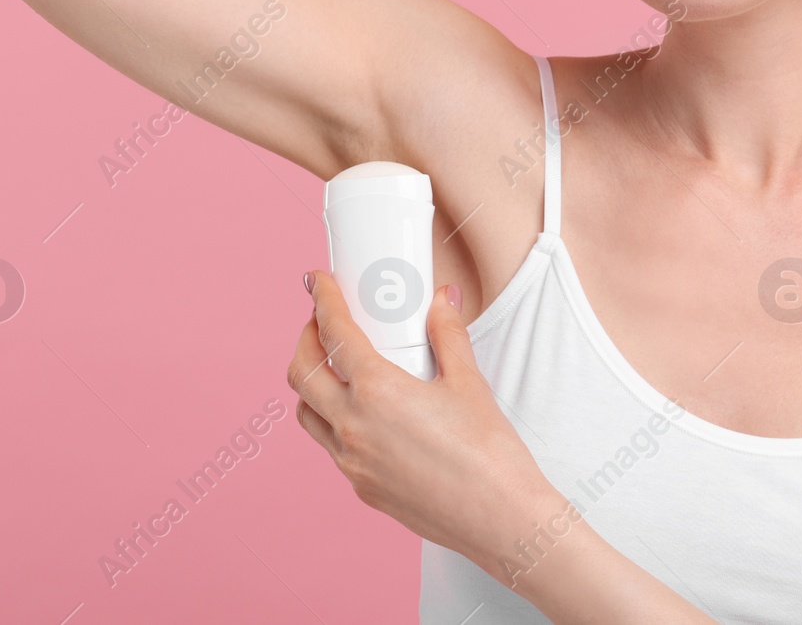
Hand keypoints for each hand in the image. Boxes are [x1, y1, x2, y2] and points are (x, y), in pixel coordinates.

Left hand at [288, 269, 551, 565]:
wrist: (500, 518)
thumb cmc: (489, 454)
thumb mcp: (469, 382)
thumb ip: (447, 335)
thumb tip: (442, 301)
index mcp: (377, 392)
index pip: (334, 334)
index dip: (322, 301)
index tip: (317, 283)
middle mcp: (353, 428)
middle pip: (301, 373)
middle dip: (306, 340)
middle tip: (322, 322)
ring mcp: (352, 462)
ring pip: (307, 412)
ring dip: (311, 383)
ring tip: (335, 366)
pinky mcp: (361, 487)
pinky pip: (330, 445)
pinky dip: (333, 418)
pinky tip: (362, 411)